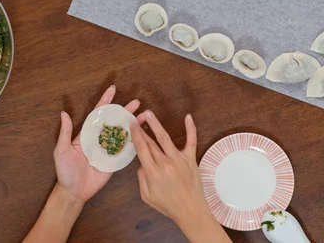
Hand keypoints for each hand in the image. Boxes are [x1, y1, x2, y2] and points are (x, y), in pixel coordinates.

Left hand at [53, 85, 139, 203]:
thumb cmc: (65, 171)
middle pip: (114, 121)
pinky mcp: (114, 161)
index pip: (98, 114)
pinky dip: (134, 142)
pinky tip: (143, 134)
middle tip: (136, 102)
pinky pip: (126, 150)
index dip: (105, 101)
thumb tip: (64, 113)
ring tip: (144, 115)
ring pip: (122, 133)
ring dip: (133, 124)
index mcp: (87, 134)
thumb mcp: (61, 150)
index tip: (113, 90)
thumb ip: (64, 132)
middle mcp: (99, 139)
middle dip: (125, 111)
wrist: (73, 191)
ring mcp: (108, 150)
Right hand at [131, 110, 230, 242]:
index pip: (142, 149)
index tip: (131, 127)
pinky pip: (191, 141)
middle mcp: (166, 164)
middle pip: (151, 143)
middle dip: (142, 129)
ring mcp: (179, 160)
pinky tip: (188, 117)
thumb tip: (142, 163)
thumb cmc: (168, 205)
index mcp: (153, 173)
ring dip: (156, 124)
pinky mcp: (191, 159)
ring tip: (149, 113)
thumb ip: (141, 178)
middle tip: (136, 118)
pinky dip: (191, 129)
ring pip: (165, 138)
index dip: (135, 136)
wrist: (191, 211)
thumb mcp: (146, 195)